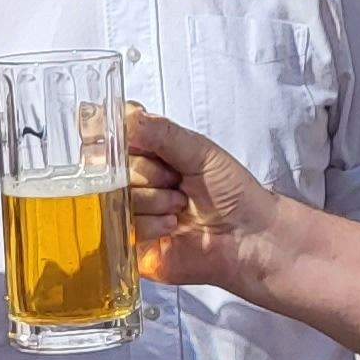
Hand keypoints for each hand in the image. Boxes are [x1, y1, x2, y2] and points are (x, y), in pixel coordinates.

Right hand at [123, 106, 285, 290]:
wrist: (249, 237)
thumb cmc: (232, 192)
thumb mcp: (200, 151)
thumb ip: (162, 132)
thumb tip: (128, 117)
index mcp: (149, 151)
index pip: (113, 132)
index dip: (116, 135)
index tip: (134, 140)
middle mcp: (134, 179)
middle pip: (110, 166)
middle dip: (146, 172)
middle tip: (175, 180)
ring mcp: (130, 211)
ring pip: (115, 197)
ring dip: (153, 200)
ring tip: (180, 206)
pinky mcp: (130, 241)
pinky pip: (121, 226)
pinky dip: (150, 224)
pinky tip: (172, 226)